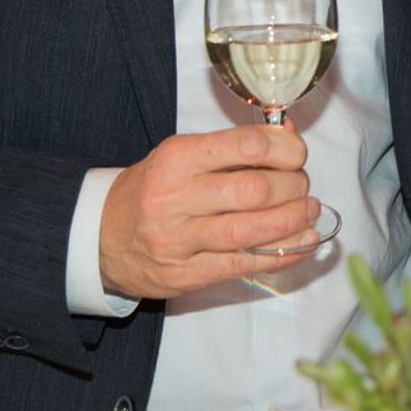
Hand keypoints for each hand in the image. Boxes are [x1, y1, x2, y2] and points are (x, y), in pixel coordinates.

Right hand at [99, 123, 318, 298]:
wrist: (101, 237)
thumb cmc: (153, 189)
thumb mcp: (183, 155)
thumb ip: (233, 148)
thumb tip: (288, 136)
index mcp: (178, 157)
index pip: (247, 146)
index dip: (285, 150)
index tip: (297, 155)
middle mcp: (176, 197)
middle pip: (254, 190)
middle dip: (292, 187)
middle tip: (302, 186)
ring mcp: (179, 239)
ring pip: (251, 231)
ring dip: (292, 222)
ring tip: (309, 212)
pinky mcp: (186, 274)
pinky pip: (244, 264)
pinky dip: (282, 254)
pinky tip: (302, 243)